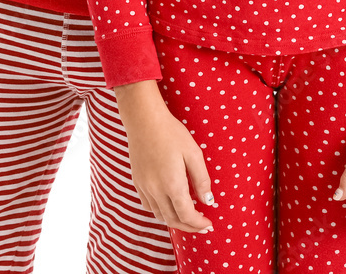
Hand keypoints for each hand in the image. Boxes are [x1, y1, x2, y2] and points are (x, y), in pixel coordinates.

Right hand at [116, 80, 216, 232]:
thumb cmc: (171, 133)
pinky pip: (148, 206)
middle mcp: (156, 190)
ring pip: (159, 215)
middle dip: (189, 227)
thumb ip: (202, 179)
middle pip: (173, 220)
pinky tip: (168, 205)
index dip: (199, 224)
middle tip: (201, 226)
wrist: (144, 119)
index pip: (187, 215)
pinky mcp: (137, 182)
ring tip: (187, 218)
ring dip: (174, 221)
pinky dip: (160, 212)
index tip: (208, 223)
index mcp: (172, 184)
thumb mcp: (193, 153)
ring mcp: (144, 187)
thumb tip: (208, 201)